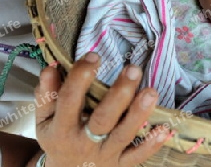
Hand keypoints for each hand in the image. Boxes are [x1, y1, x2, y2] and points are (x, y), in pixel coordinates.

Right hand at [35, 52, 168, 166]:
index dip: (81, 77)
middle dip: (119, 94)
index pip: (70, 100)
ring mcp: (105, 155)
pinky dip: (152, 144)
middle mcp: (84, 142)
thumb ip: (47, 94)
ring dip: (138, 114)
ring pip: (123, 135)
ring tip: (151, 92)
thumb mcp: (45, 119)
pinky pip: (138, 156)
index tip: (94, 56)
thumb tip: (53, 66)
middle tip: (133, 69)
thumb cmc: (59, 137)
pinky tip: (164, 128)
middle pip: (103, 118)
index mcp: (62, 128)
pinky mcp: (121, 165)